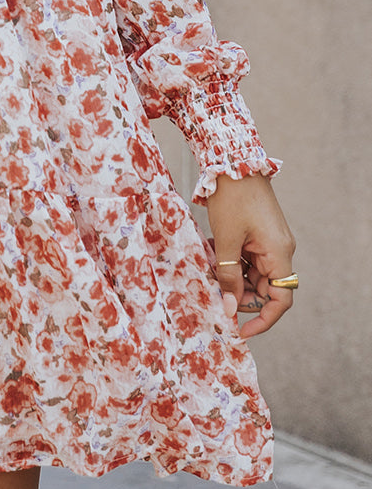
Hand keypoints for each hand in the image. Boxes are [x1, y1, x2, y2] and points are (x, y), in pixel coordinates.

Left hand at [206, 173, 295, 338]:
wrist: (232, 159)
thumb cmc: (231, 197)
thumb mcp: (225, 239)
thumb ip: (227, 275)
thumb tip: (229, 307)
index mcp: (279, 253)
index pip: (281, 299)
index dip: (263, 318)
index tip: (242, 329)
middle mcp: (279, 248)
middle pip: (265, 288)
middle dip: (241, 296)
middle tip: (215, 296)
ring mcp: (269, 240)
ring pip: (253, 273)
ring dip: (232, 277)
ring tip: (208, 271)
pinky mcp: (258, 232)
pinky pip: (248, 257)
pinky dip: (231, 260)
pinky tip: (211, 254)